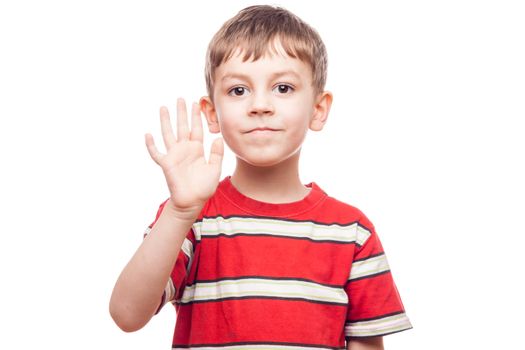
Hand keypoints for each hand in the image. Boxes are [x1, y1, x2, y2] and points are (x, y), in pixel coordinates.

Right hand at [145, 98, 223, 216]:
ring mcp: (174, 155)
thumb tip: (218, 138)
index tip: (196, 103)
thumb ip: (217, 154)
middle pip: (182, 127)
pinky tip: (148, 134)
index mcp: (197, 150)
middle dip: (181, 113)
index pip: (196, 129)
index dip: (196, 117)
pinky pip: (156, 153)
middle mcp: (185, 149)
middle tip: (180, 98)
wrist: (192, 202)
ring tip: (163, 108)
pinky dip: (151, 145)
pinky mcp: (166, 164)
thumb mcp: (214, 169)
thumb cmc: (204, 187)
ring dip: (165, 121)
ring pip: (168, 134)